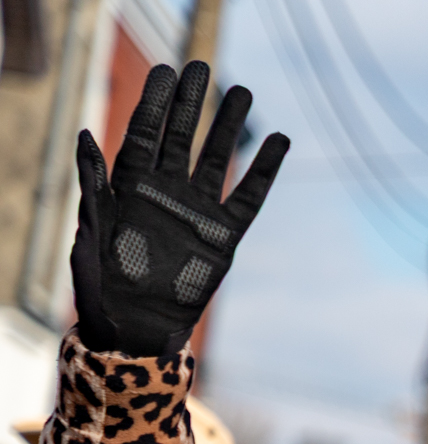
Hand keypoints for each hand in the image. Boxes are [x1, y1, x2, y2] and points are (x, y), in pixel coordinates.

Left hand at [70, 61, 288, 356]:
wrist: (135, 327)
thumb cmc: (101, 285)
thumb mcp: (90, 232)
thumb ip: (94, 186)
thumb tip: (86, 136)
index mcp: (130, 187)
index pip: (144, 134)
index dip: (154, 103)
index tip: (166, 72)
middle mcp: (165, 193)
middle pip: (180, 137)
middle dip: (191, 102)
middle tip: (201, 68)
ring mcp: (197, 212)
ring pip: (215, 159)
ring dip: (228, 126)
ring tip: (242, 92)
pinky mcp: (224, 237)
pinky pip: (249, 198)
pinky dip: (263, 171)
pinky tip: (278, 143)